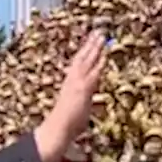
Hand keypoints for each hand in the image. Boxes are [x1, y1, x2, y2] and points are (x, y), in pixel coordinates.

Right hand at [36, 31, 106, 161]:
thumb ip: (80, 104)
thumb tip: (82, 107)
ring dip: (94, 47)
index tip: (92, 43)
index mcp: (69, 84)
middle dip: (90, 45)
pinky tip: (104, 53)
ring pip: (87, 60)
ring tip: (101, 35)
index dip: (85, 53)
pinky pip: (92, 71)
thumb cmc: (64, 126)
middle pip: (82, 58)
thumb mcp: (75, 111)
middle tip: (98, 32)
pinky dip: (98, 61)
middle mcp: (72, 80)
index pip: (78, 65)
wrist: (57, 129)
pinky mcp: (82, 87)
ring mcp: (77, 83)